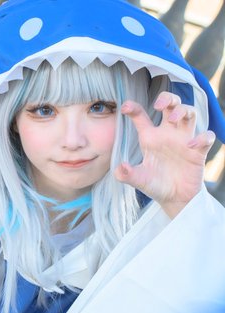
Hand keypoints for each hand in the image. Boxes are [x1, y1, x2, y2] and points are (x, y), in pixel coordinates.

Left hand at [116, 91, 214, 217]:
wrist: (174, 198)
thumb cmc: (155, 184)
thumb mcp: (138, 180)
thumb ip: (126, 175)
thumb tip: (119, 168)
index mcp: (150, 138)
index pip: (141, 117)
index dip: (134, 108)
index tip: (125, 106)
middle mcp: (167, 134)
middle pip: (171, 105)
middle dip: (167, 98)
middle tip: (159, 106)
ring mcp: (184, 140)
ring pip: (189, 112)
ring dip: (183, 110)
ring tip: (174, 120)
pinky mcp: (199, 151)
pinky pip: (207, 136)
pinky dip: (203, 137)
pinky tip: (192, 145)